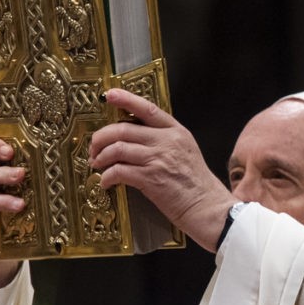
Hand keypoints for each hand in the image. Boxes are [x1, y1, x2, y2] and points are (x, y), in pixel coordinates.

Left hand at [88, 89, 236, 251]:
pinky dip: (107, 176)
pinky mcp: (151, 179)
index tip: (109, 95)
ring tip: (97, 164)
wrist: (209, 208)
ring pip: (117, 148)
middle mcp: (166, 141)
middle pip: (123, 129)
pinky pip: (119, 171)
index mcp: (176, 131)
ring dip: (101, 157)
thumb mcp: (185, 152)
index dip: (125, 99)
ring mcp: (158, 159)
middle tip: (94, 147)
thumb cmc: (196, 185)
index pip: (147, 108)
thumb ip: (164, 141)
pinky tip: (106, 182)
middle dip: (101, 137)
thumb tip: (135, 138)